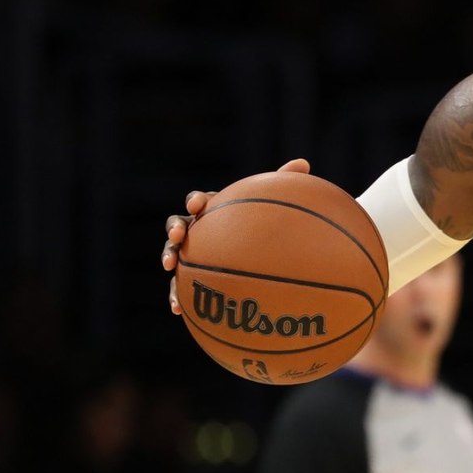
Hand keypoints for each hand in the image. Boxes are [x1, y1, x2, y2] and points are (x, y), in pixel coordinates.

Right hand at [161, 159, 309, 313]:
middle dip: (174, 228)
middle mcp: (198, 230)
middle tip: (177, 236)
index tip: (200, 205)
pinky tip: (177, 309)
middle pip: (178, 224)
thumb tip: (304, 163)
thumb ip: (283, 185)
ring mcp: (193, 254)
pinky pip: (181, 286)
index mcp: (213, 210)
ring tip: (170, 268)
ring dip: (169, 257)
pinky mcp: (194, 278)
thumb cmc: (267, 226)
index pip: (200, 201)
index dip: (197, 201)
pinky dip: (176, 294)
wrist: (262, 256)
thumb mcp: (276, 208)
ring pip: (174, 254)